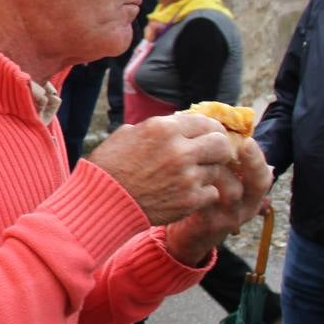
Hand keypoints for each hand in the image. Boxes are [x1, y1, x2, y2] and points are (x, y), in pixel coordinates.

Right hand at [87, 114, 236, 225]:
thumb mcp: (129, 134)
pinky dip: (201, 193)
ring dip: (205, 172)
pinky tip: (184, 192)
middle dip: (217, 148)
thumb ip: (158, 128)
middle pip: (221, 144)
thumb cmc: (110, 166)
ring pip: (217, 169)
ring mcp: (187, 177)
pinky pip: (211, 192)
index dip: (210, 129)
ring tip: (186, 177)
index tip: (209, 135)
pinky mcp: (190, 200)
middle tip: (209, 154)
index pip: (206, 122)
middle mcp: (180, 150)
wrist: (102, 201)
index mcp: (164, 129)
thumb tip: (178, 123)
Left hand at [164, 139, 272, 265]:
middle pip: (260, 183)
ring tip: (206, 157)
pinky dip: (199, 186)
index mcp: (250, 190)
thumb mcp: (215, 177)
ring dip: (220, 170)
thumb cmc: (202, 196)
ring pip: (234, 191)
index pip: (263, 172)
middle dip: (253, 162)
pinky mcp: (212, 224)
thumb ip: (220, 158)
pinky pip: (210, 203)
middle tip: (244, 145)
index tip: (247, 139)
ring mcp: (232, 215)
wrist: (187, 234)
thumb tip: (217, 124)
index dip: (257, 156)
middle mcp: (247, 203)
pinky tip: (187, 175)